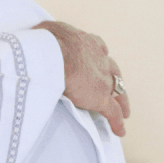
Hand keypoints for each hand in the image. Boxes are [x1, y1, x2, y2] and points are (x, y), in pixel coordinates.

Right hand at [35, 20, 130, 135]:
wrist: (55, 55)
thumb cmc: (48, 41)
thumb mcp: (49, 31)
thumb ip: (49, 35)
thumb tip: (38, 35)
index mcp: (87, 43)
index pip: (99, 49)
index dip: (100, 56)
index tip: (102, 59)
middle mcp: (100, 59)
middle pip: (114, 71)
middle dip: (117, 81)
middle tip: (119, 90)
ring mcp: (103, 79)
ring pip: (118, 91)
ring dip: (122, 102)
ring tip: (125, 112)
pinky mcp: (101, 97)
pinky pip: (113, 112)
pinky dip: (117, 122)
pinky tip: (120, 131)